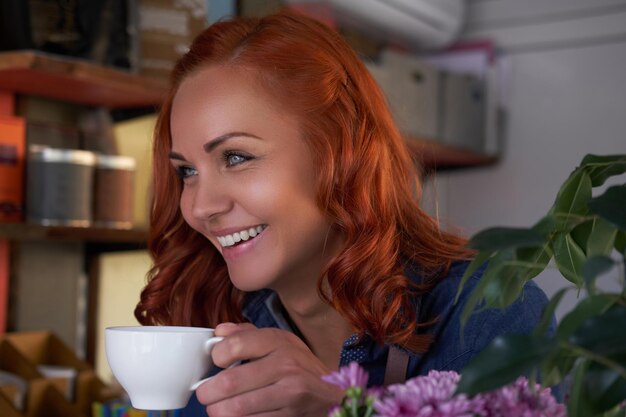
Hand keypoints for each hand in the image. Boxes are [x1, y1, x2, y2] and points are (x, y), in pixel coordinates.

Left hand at [196, 323, 344, 416]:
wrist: (333, 394)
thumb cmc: (300, 366)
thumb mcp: (281, 341)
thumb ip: (247, 334)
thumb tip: (219, 331)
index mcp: (280, 342)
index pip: (235, 345)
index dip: (217, 355)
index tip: (216, 362)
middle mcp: (286, 366)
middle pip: (230, 382)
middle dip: (208, 392)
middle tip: (205, 393)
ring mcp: (289, 395)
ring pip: (236, 409)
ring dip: (218, 411)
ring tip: (217, 408)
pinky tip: (234, 416)